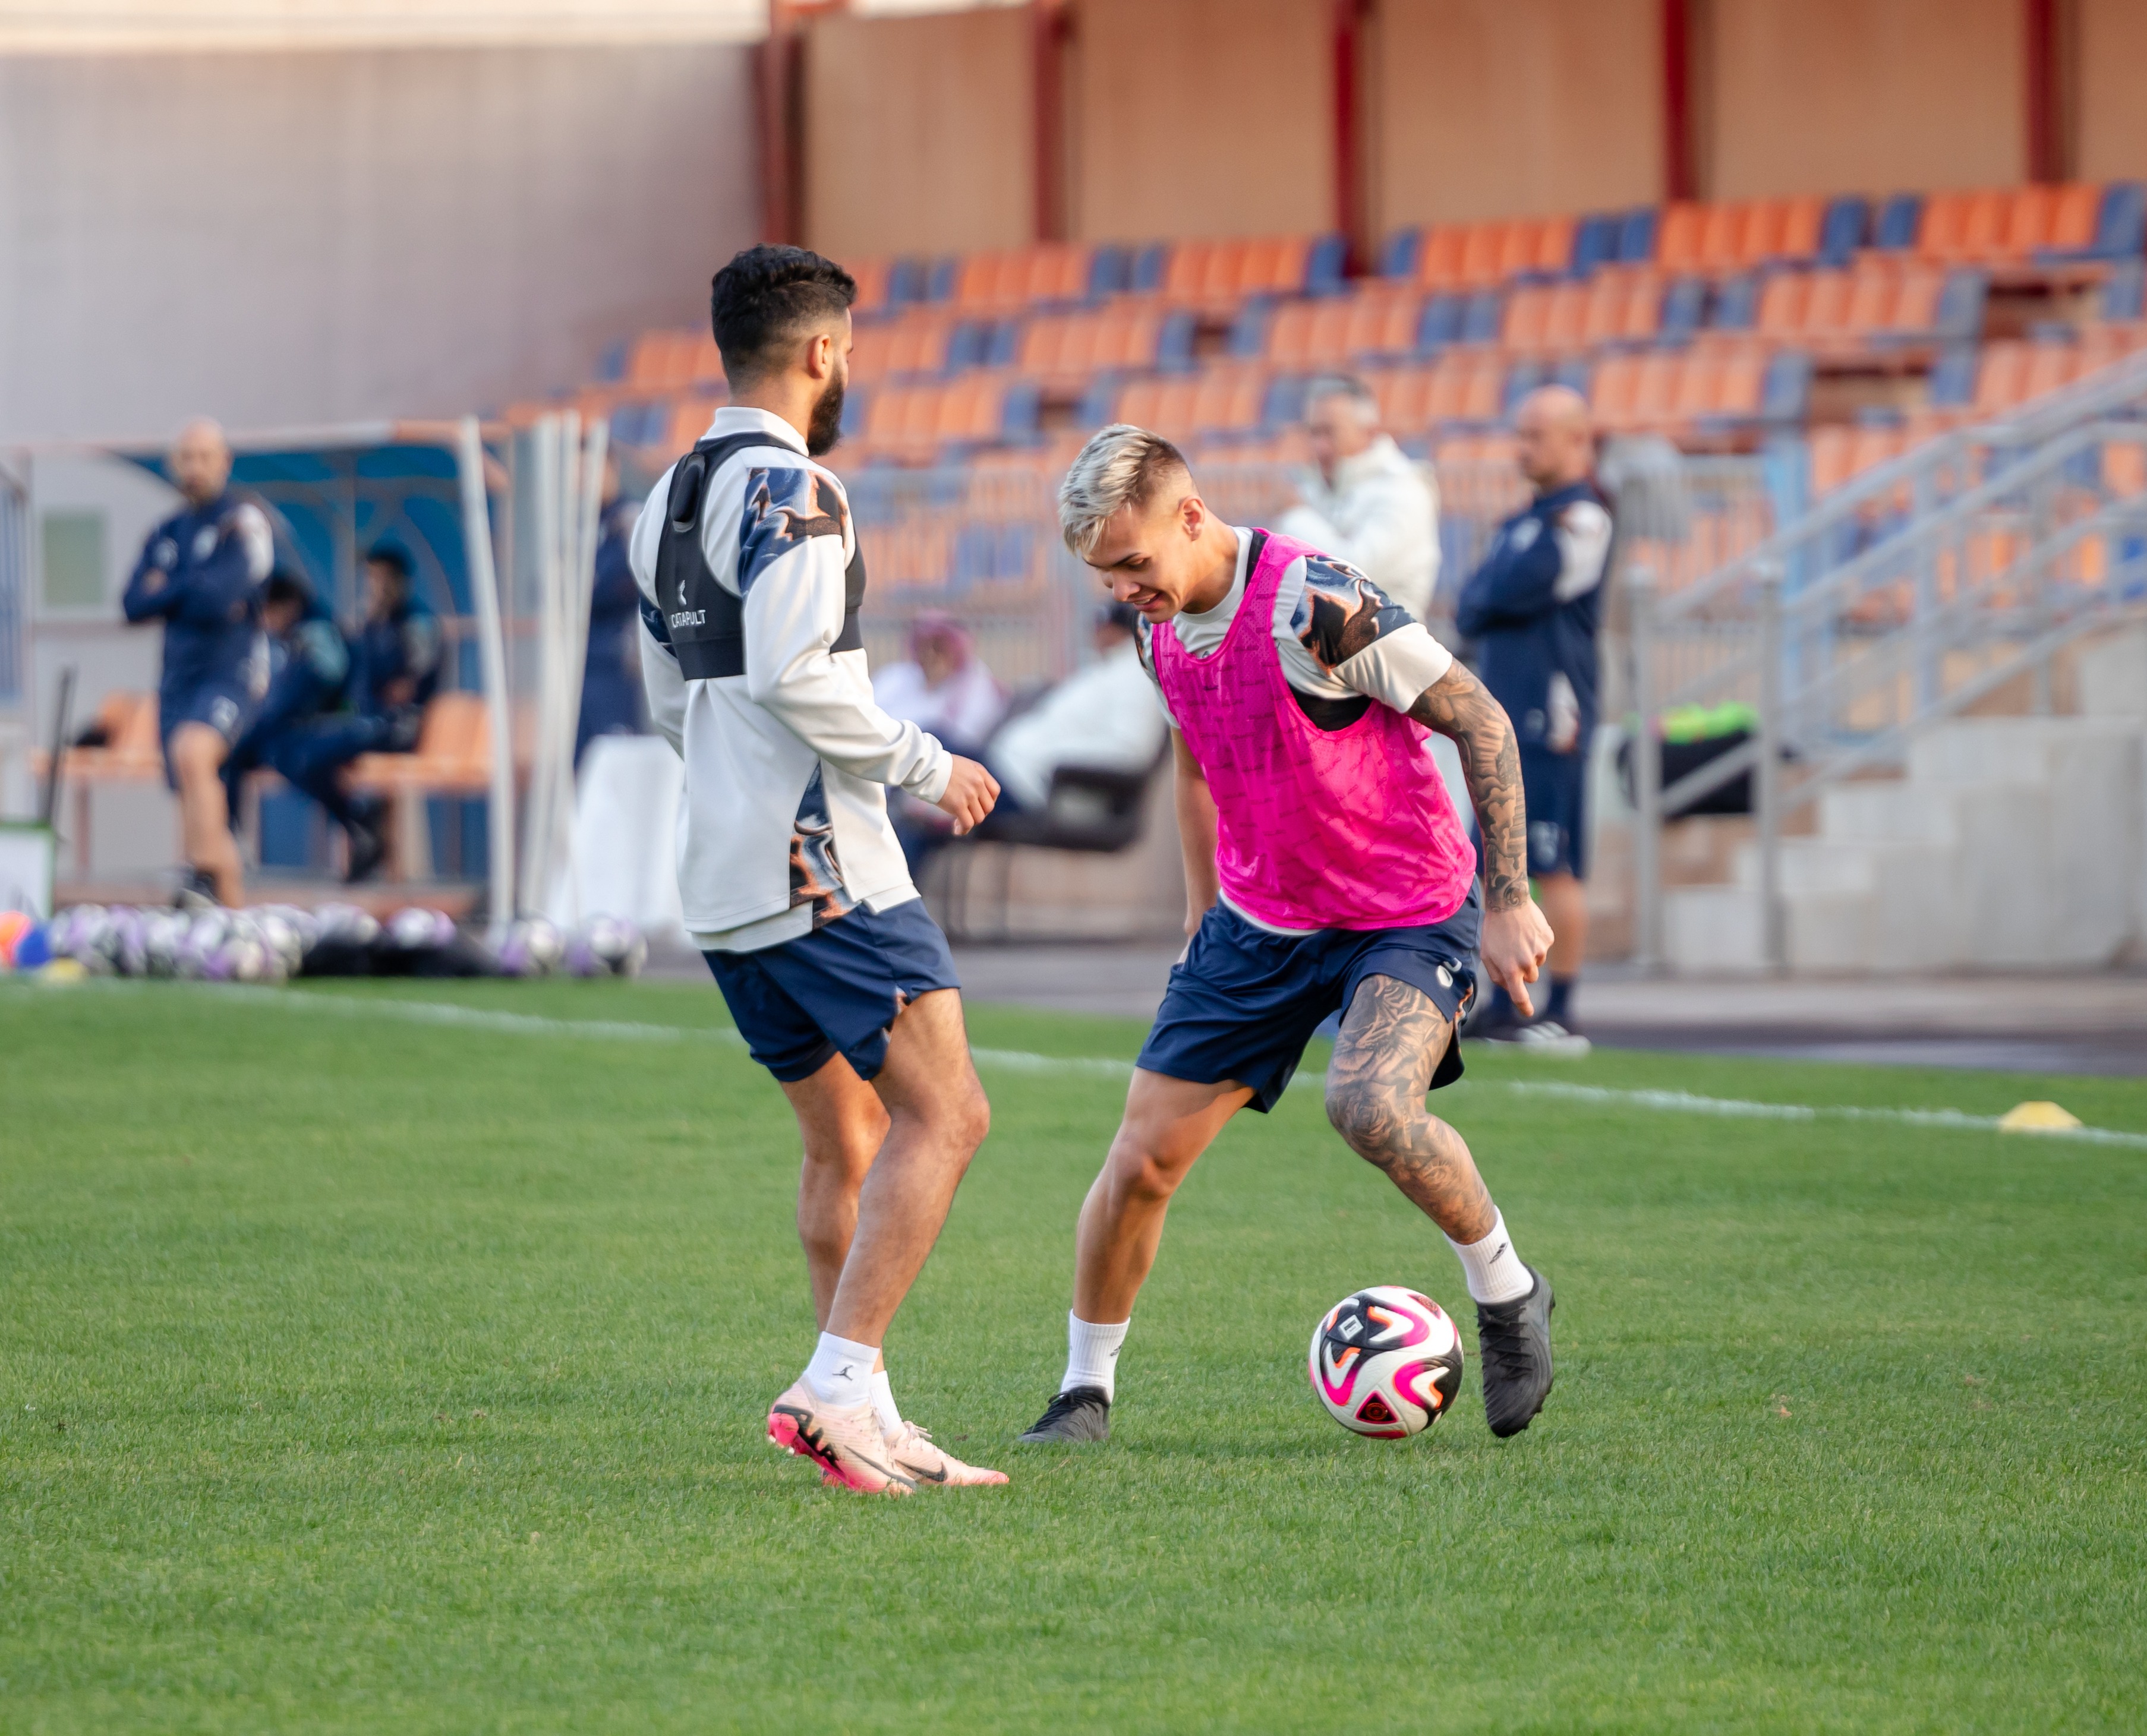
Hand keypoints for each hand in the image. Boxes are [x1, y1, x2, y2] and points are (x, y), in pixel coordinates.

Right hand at [933, 755, 999, 834]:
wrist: (925, 766)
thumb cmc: (938, 766)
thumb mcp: (962, 765)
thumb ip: (971, 776)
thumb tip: (973, 794)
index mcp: (979, 772)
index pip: (995, 791)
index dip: (988, 801)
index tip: (979, 806)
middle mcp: (977, 783)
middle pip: (988, 807)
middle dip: (979, 813)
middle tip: (967, 815)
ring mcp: (969, 794)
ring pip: (979, 817)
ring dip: (970, 822)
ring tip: (959, 823)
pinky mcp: (958, 805)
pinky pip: (967, 823)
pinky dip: (963, 830)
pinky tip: (957, 830)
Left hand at [1479, 898, 1553, 1017]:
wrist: (1508, 901)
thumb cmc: (1493, 930)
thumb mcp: (1487, 954)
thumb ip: (1496, 975)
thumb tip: (1509, 987)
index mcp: (1510, 969)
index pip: (1519, 995)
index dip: (1524, 1006)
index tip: (1529, 1012)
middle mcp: (1527, 963)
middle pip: (1530, 978)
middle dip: (1523, 971)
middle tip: (1512, 952)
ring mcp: (1540, 951)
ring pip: (1538, 963)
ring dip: (1530, 956)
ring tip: (1518, 938)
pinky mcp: (1548, 939)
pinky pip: (1544, 948)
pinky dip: (1536, 943)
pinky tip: (1526, 930)